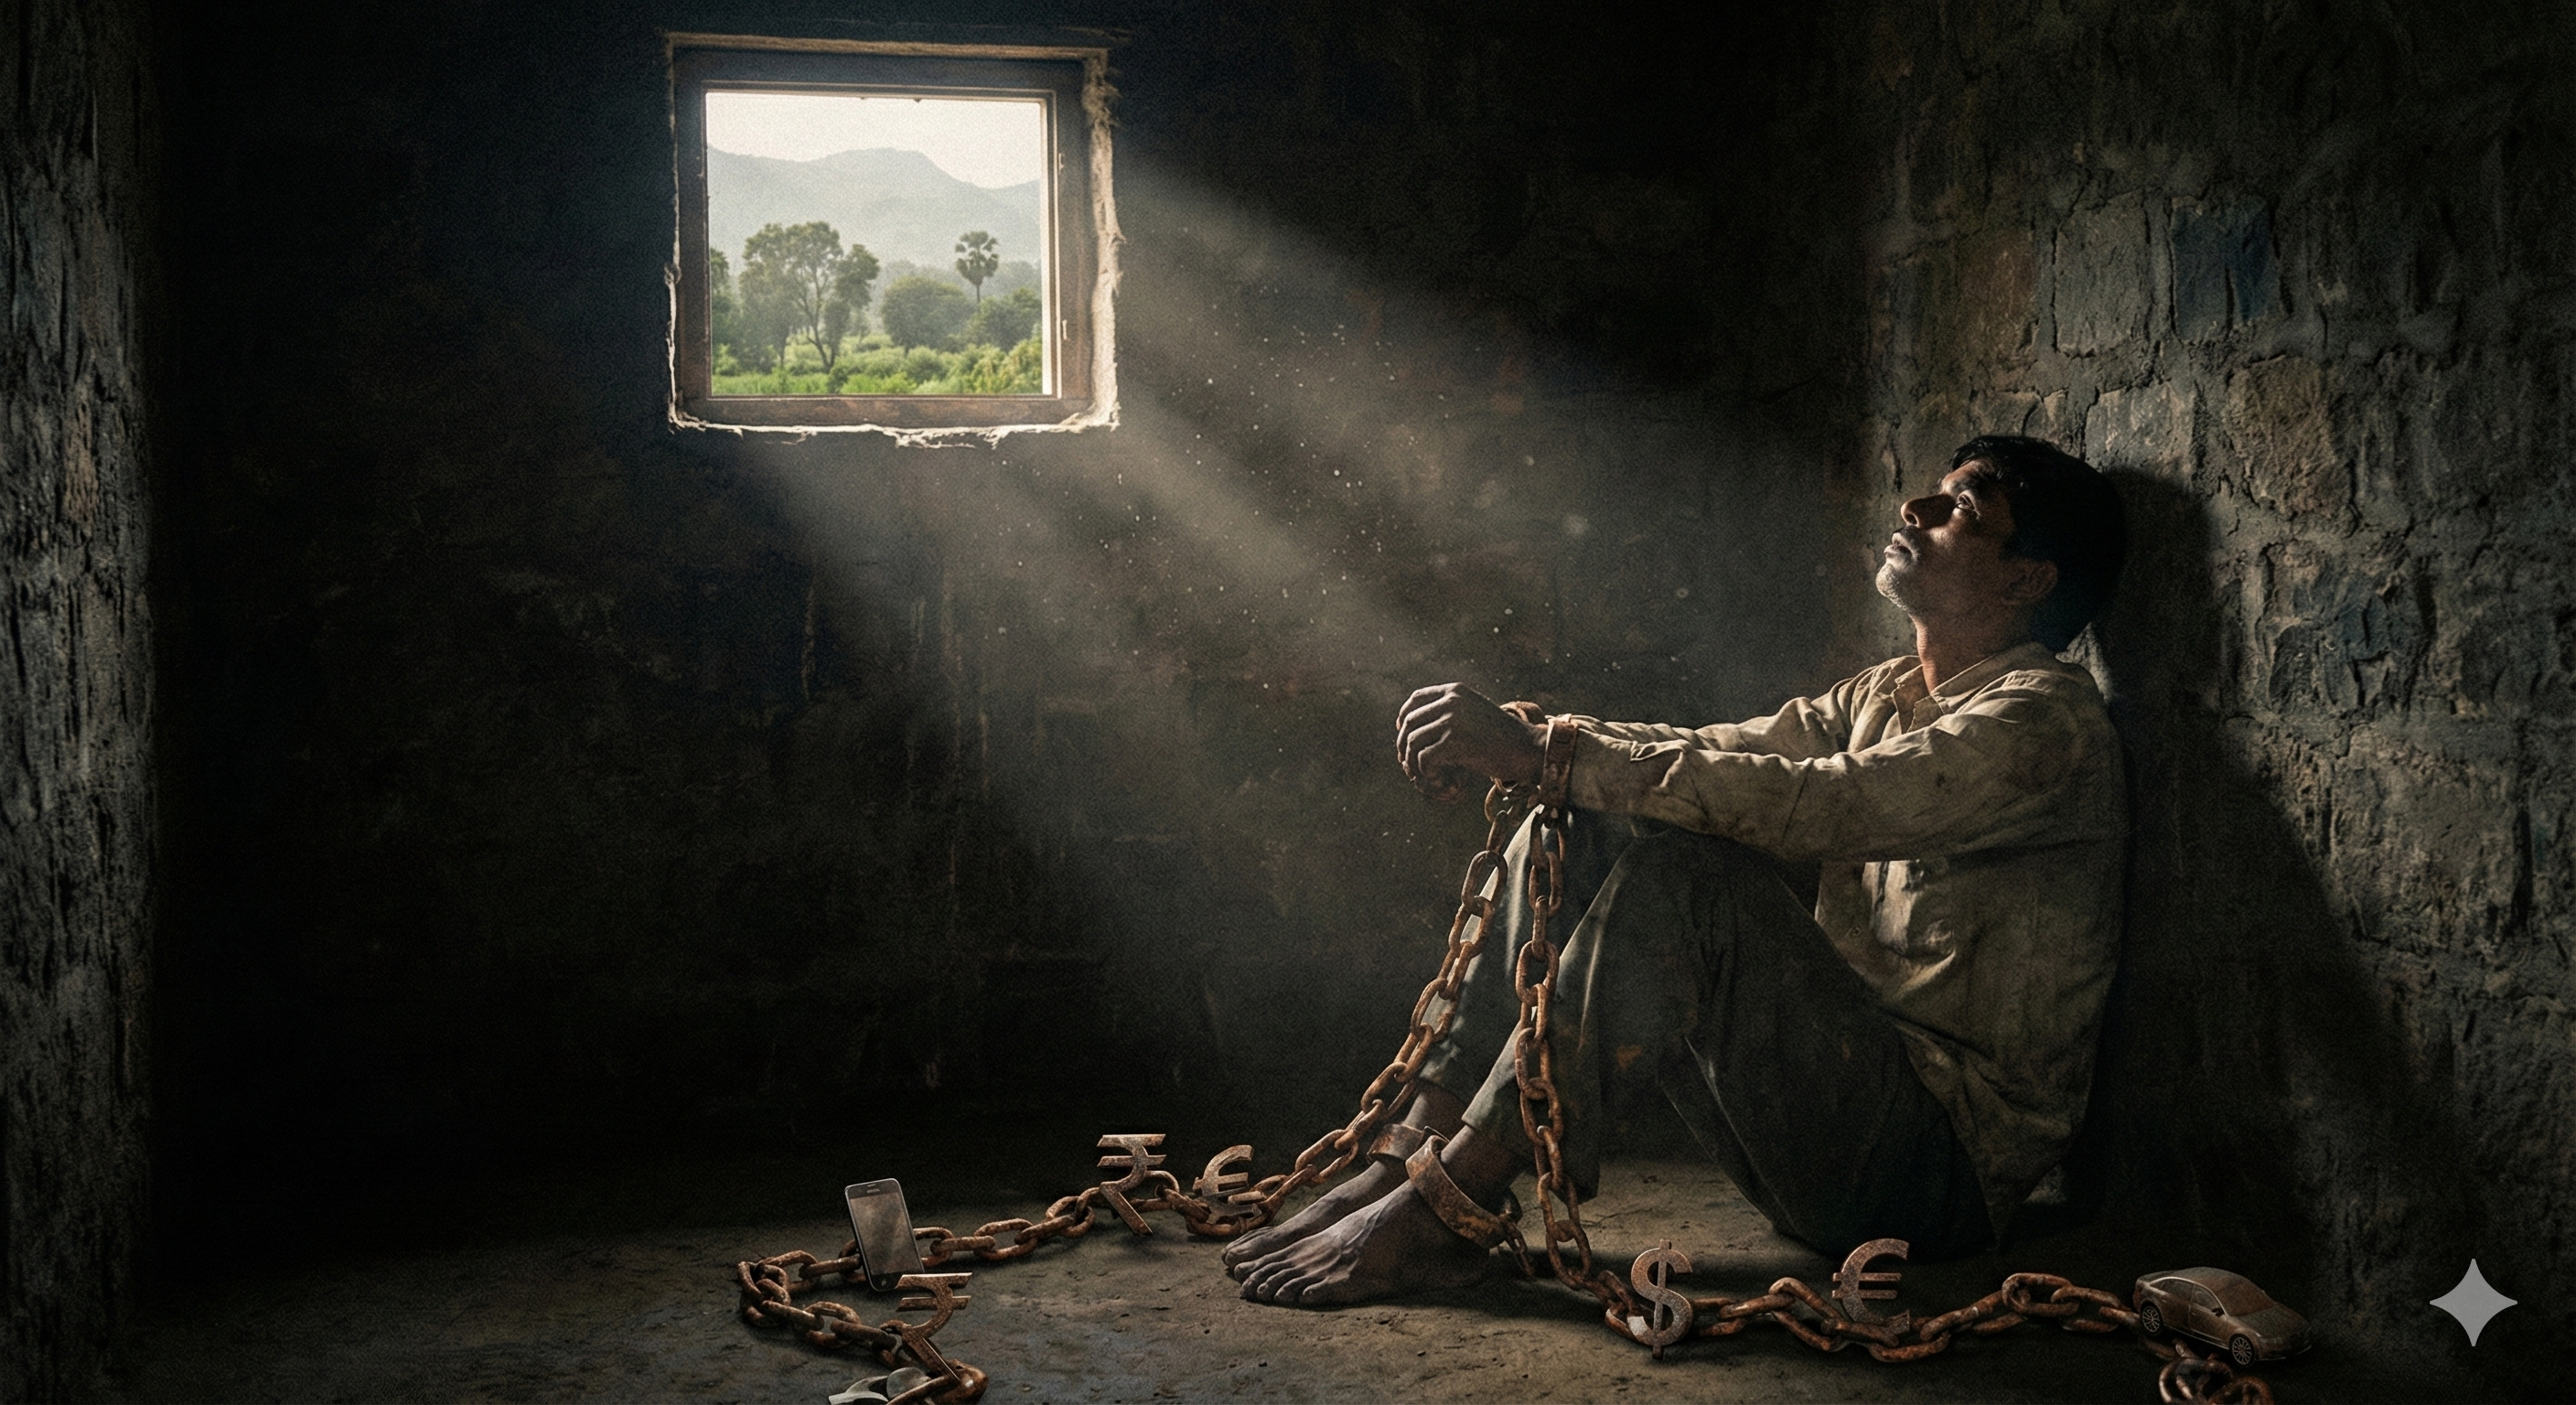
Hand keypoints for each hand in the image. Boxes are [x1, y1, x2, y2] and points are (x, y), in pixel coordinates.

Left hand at [1395, 684, 1544, 800]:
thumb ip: (1449, 714)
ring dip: (1414, 763)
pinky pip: (1424, 759)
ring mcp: (1452, 720)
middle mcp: (1452, 701)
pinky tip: (1438, 780)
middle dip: (1405, 746)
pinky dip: (1426, 773)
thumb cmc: (1501, 738)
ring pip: (1413, 742)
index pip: (1415, 700)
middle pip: (1410, 723)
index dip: (1404, 719)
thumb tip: (1413, 730)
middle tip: (1410, 765)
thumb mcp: (1474, 714)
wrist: (1527, 749)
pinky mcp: (1454, 741)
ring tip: (1425, 775)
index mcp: (1456, 691)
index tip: (1404, 735)